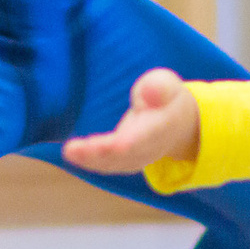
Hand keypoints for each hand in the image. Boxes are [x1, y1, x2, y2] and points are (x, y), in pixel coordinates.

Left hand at [63, 68, 199, 174]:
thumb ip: (159, 86)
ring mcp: (137, 157)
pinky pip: (107, 164)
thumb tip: (150, 90)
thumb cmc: (168, 97)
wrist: (180, 123)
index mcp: (160, 129)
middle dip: (97, 154)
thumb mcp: (168, 84)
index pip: (141, 139)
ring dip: (89, 160)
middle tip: (71, 149)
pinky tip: (72, 154)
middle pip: (122, 155)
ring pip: (113, 163)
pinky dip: (89, 161)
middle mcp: (148, 149)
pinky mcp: (125, 160)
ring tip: (68, 151)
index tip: (110, 144)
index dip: (124, 145)